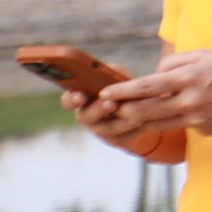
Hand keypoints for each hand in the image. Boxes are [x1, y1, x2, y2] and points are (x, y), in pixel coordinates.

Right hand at [63, 81, 181, 161]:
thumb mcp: (116, 77)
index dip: (71, 99)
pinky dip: (134, 129)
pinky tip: (143, 121)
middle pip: (86, 116)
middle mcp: (87, 115)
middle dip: (98, 109)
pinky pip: (124, 137)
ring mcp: (101, 130)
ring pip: (108, 128)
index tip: (80, 96)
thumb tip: (107, 71)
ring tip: (133, 115)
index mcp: (82, 97)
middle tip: (110, 103)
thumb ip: (110, 73)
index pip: (68, 100)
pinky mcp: (117, 140)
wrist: (140, 109)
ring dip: (120, 121)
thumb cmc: (121, 88)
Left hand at [96, 48, 211, 138]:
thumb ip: (175, 61)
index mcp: (188, 77)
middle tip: (108, 108)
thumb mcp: (204, 54)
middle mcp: (190, 100)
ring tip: (126, 114)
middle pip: (144, 110)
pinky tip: (177, 113)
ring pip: (157, 123)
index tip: (104, 93)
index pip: (146, 86)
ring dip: (138, 119)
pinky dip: (173, 119)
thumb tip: (154, 73)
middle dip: (122, 109)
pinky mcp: (204, 130)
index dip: (122, 91)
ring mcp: (197, 119)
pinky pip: (180, 125)